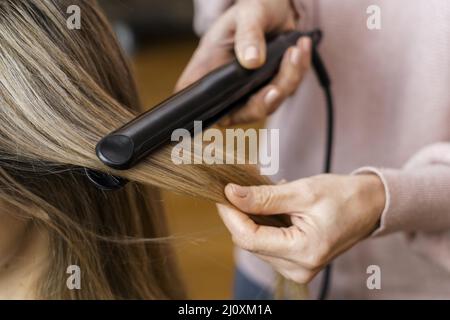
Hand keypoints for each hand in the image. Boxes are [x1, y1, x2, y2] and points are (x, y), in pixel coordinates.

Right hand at [176, 0, 311, 125]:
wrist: (273, 7)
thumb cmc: (251, 9)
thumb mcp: (247, 14)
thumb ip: (248, 35)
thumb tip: (252, 62)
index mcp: (207, 70)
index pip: (199, 102)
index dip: (211, 111)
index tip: (233, 105)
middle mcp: (225, 88)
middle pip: (242, 113)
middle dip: (265, 100)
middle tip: (277, 84)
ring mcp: (248, 92)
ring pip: (269, 104)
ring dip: (288, 79)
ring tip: (295, 49)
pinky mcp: (269, 89)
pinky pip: (287, 91)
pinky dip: (297, 71)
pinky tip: (301, 48)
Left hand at [217, 174, 385, 283]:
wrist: (368, 207)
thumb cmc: (343, 196)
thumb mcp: (302, 191)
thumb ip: (264, 196)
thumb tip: (231, 194)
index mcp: (304, 251)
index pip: (249, 238)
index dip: (230, 214)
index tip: (222, 192)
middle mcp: (298, 267)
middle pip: (250, 242)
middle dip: (240, 213)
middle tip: (240, 186)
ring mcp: (297, 268)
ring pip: (255, 242)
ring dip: (252, 217)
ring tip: (267, 194)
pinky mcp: (295, 262)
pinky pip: (267, 243)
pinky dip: (264, 223)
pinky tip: (274, 207)